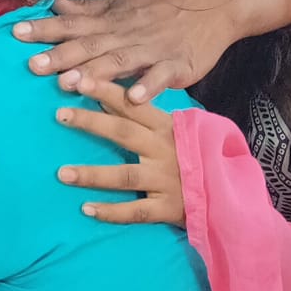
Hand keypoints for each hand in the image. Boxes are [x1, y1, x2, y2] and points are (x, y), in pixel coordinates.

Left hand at [16, 0, 235, 102]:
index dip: (45, 29)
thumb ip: (88, 9)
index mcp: (112, 20)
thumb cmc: (162, 9)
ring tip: (71, 85)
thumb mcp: (123, 5)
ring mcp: (152, 49)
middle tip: (34, 66)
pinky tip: (133, 98)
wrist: (213, 7)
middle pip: (90, 45)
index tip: (17, 33)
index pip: (73, 23)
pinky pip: (161, 77)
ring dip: (96, 73)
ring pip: (120, 61)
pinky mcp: (177, 65)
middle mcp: (127, 33)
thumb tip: (55, 2)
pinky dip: (148, 87)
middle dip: (62, 55)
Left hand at [55, 78, 184, 226]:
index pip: (133, 104)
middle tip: (60, 114)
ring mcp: (166, 180)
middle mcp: (165, 150)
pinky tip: (87, 209)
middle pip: (124, 133)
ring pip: (125, 176)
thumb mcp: (178, 129)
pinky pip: (137, 211)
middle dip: (91, 122)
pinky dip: (112, 212)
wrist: (230, 193)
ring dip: (92, 175)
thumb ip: (146, 117)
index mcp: (167, 127)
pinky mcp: (168, 207)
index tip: (79, 79)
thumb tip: (106, 100)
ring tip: (62, 173)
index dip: (106, 90)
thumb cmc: (197, 155)